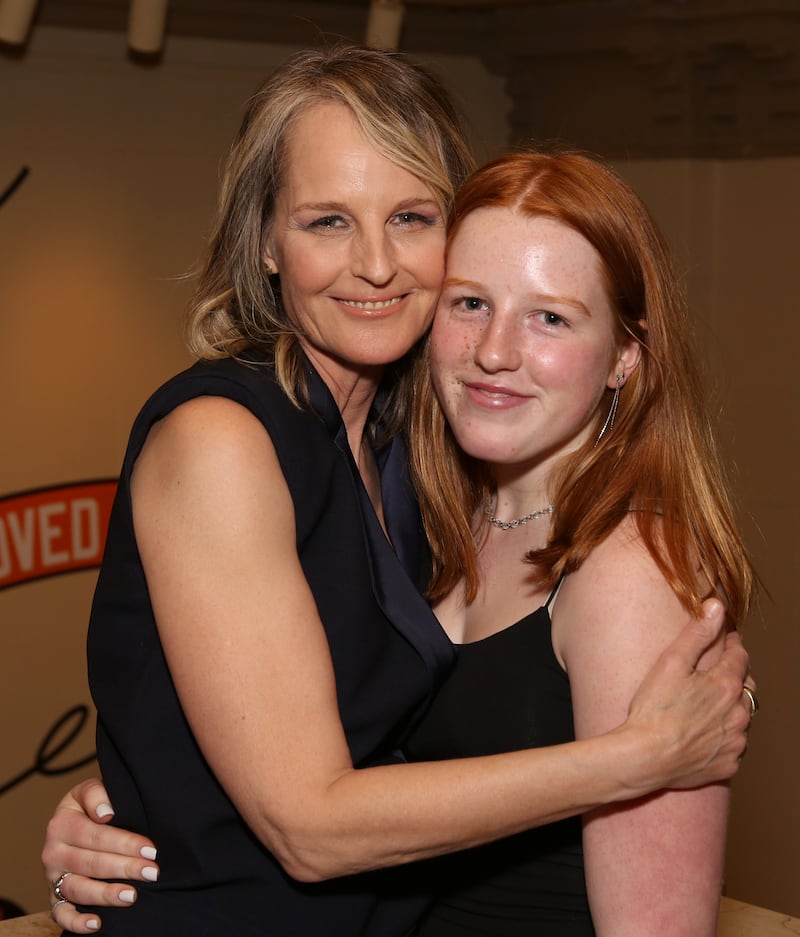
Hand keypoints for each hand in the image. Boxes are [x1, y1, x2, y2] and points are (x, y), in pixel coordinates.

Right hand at [42, 778, 159, 933]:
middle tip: (151, 872)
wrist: (77, 819)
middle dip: (124, 868)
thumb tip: (106, 813)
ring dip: (106, 894)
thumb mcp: (89, 790)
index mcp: (61, 824)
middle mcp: (53, 851)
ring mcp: (53, 877)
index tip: (151, 849)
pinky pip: (60, 914)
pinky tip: (97, 924)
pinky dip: (76, 922)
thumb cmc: (91, 805)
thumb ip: (97, 794)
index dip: (125, 843)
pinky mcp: (54, 896)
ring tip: (132, 895)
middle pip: (90, 863)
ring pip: (78, 889)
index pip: (96, 836)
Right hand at [623, 599, 751, 792]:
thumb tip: (716, 606)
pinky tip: (706, 733)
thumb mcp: (671, 662)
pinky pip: (734, 745)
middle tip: (717, 672)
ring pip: (743, 718)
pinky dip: (725, 736)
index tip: (728, 639)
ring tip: (709, 704)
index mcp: (726, 686)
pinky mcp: (728, 765)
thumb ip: (697, 633)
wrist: (644, 757)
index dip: (733, 645)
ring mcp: (735, 742)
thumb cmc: (653, 709)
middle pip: (747, 687)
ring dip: (733, 708)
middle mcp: (738, 714)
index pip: (740, 657)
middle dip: (736, 676)